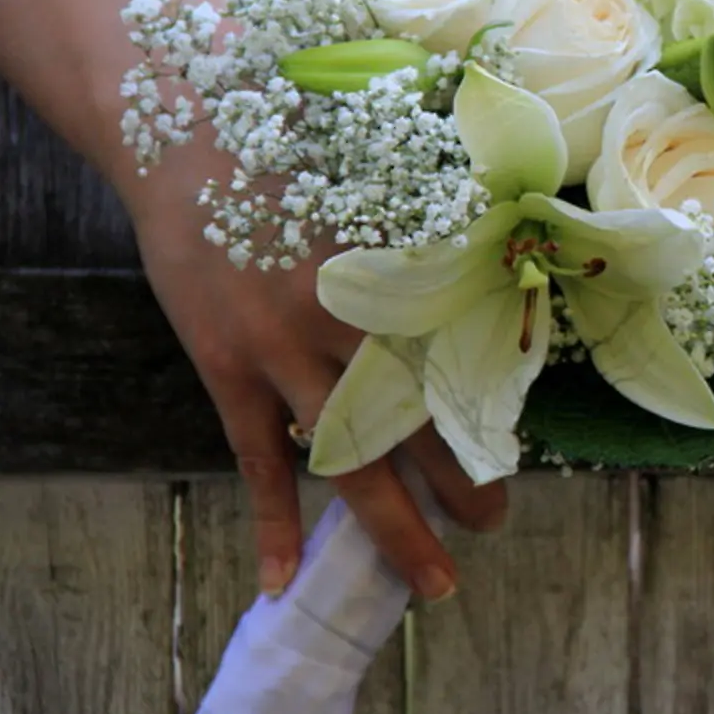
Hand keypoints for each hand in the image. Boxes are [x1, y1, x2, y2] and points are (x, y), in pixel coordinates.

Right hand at [130, 145, 506, 600]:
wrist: (190, 136)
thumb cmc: (305, 149)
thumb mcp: (387, 180)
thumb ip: (437, 231)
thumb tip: (507, 256)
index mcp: (404, 270)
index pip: (466, 360)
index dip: (494, 410)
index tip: (523, 446)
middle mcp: (352, 318)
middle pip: (424, 423)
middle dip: (463, 482)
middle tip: (497, 522)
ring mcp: (284, 349)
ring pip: (353, 458)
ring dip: (398, 525)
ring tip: (438, 577)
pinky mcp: (229, 366)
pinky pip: (257, 460)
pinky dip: (273, 521)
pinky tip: (284, 578)